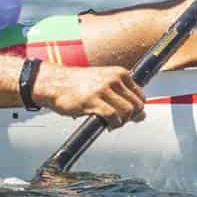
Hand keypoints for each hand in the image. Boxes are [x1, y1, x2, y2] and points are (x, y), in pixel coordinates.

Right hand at [32, 63, 146, 128]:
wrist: (55, 83)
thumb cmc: (79, 84)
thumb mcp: (104, 81)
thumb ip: (122, 96)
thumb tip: (142, 115)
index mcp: (119, 73)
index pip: (141, 96)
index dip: (136, 109)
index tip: (125, 114)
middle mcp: (114, 79)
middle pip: (137, 106)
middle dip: (130, 117)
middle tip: (118, 120)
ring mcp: (103, 90)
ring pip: (127, 112)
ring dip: (121, 122)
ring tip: (111, 122)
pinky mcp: (93, 101)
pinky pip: (113, 116)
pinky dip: (113, 124)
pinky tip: (105, 124)